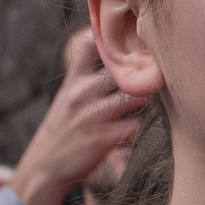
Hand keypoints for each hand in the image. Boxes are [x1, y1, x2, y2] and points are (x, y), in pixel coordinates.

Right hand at [13, 30, 144, 204]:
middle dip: (145, 73)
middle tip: (160, 78)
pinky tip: (139, 131)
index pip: (86, 44)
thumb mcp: (69, 96)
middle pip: (124, 70)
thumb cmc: (64, 128)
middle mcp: (82, 93)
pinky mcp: (104, 138)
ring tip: (153, 107)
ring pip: (137, 97)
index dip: (109, 36)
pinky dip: (143, 128)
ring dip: (149, 102)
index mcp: (74, 80)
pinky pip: (137, 126)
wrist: (44, 168)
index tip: (131, 39)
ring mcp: (93, 115)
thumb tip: (105, 49)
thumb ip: (87, 73)